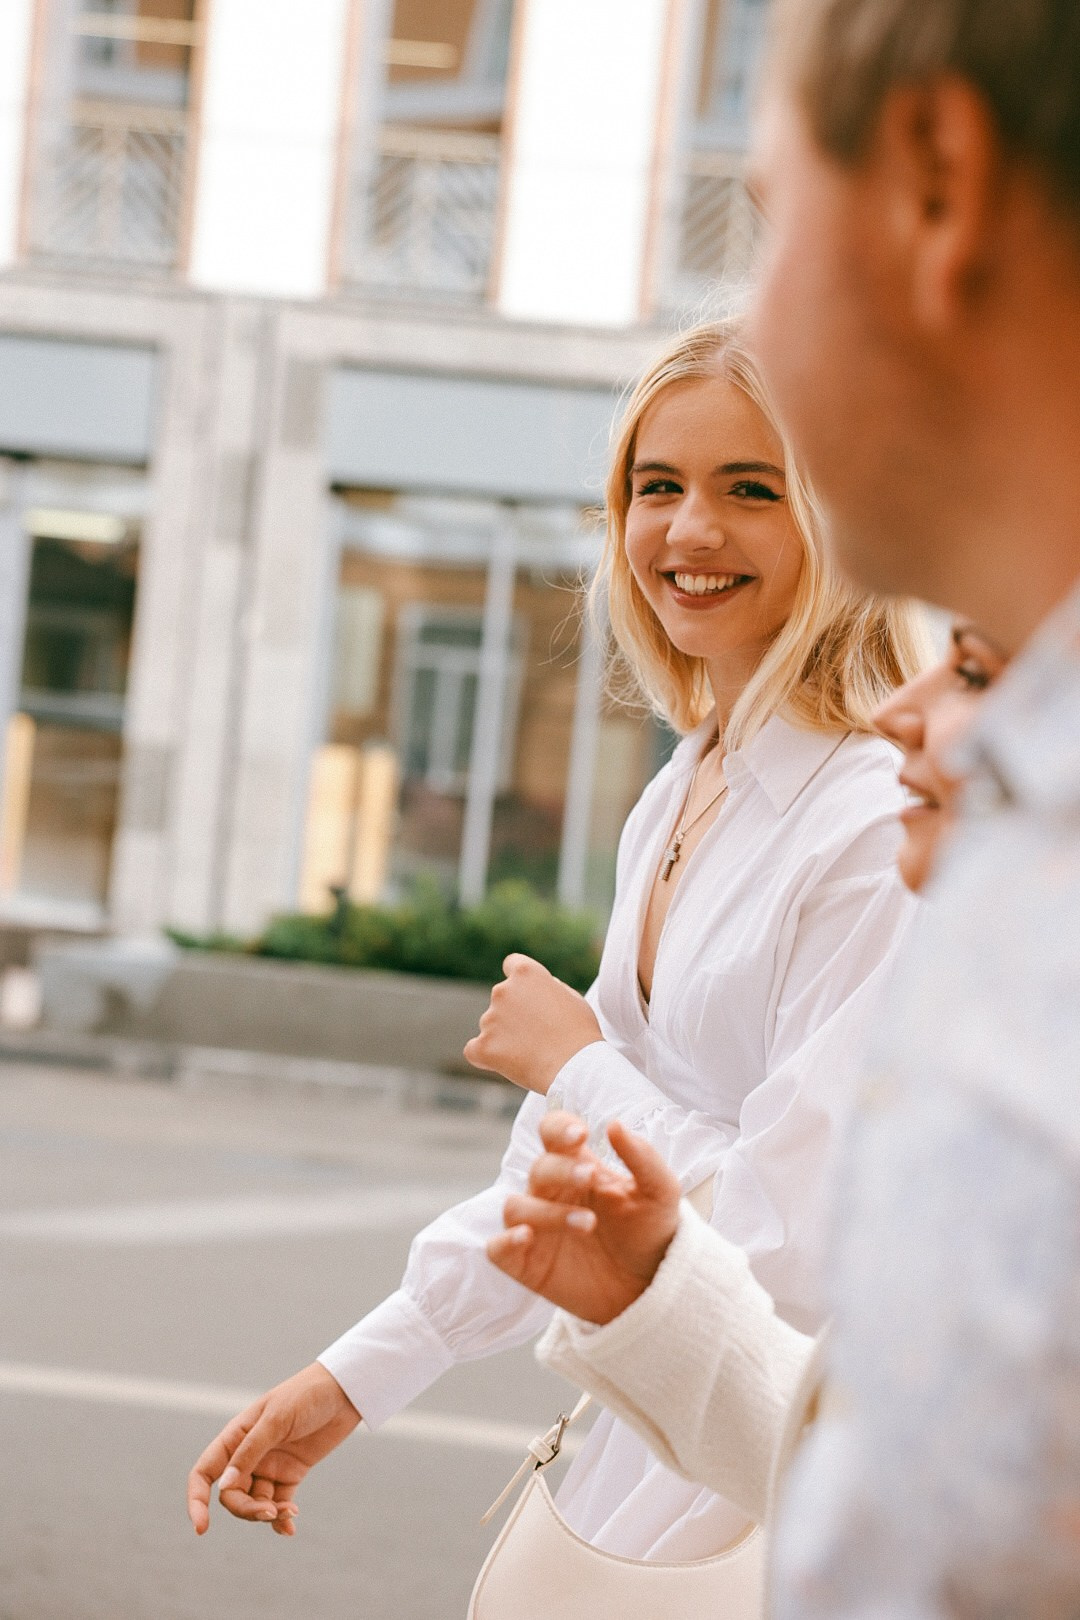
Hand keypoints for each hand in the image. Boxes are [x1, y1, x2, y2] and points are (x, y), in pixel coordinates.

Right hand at [186, 1361, 360, 1536]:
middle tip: (269, 1511)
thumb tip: (224, 1486)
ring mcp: (269, 1465)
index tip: (201, 1528)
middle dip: (246, 1509)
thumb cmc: (306, 1395)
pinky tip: (290, 1528)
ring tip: (289, 1512)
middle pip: (231, 1494)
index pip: (204, 1473)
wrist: (343, 1391)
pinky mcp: (290, 1474)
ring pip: (254, 1502)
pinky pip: (278, 1504)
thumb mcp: (277, 1419)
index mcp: (235, 1436)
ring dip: (266, 1514)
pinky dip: (280, 1519)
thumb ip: (250, 1451)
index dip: (196, 1500)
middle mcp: (248, 1454)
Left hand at [464, 955, 602, 1093]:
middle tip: (537, 1034)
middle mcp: (502, 991)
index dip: (519, 980)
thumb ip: (549, 989)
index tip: (526, 993)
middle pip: (502, 998)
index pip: (512, 964)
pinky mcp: (483, 1046)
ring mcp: (490, 1019)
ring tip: (531, 1053)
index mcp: (526, 974)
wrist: (576, 1067)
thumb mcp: (572, 998)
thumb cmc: (580, 1033)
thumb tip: (536, 990)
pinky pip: (474, 1050)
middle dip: (514, 1012)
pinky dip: (486, 1056)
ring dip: (504, 1036)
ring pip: (490, 1025)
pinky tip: (504, 1064)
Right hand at [486, 1110, 680, 1323]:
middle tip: (590, 1176)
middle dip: (561, 1170)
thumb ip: (642, 1157)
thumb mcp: (660, 1194)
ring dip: (547, 1212)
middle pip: (538, 1168)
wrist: (649, 1288)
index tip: (580, 1134)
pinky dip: (506, 1241)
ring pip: (515, 1206)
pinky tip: (527, 1238)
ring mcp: (536, 1227)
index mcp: (579, 1165)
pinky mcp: (526, 1262)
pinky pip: (497, 1247)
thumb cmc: (650, 1232)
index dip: (559, 1127)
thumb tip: (614, 1124)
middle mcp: (552, 1192)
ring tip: (587, 1223)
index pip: (553, 1132)